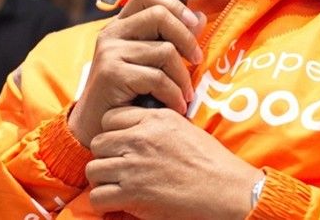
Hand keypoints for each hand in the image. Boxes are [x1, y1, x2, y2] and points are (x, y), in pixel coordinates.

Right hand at [67, 0, 205, 146]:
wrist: (97, 126)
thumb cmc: (127, 94)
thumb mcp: (149, 61)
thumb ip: (170, 39)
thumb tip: (199, 18)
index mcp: (121, 25)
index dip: (174, 4)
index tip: (194, 24)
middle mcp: (112, 33)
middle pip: (159, 15)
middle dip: (187, 39)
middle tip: (197, 61)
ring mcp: (110, 52)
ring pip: (165, 51)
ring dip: (183, 77)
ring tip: (186, 94)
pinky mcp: (112, 74)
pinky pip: (157, 78)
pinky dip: (174, 94)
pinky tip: (176, 106)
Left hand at [86, 107, 263, 219]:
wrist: (225, 188)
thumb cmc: (211, 161)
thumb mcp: (184, 127)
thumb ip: (157, 123)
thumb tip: (138, 127)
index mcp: (154, 118)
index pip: (110, 117)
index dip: (113, 132)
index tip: (121, 145)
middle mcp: (139, 138)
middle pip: (98, 143)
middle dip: (106, 156)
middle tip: (119, 168)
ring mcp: (133, 165)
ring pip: (93, 169)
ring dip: (103, 180)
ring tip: (117, 186)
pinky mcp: (132, 193)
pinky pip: (97, 196)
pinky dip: (104, 202)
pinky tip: (118, 202)